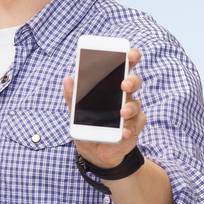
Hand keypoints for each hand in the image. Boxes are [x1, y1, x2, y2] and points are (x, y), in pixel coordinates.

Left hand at [63, 47, 143, 167]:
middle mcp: (124, 96)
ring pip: (136, 104)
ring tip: (122, 113)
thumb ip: (72, 95)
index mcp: (111, 86)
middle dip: (132, 81)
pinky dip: (129, 129)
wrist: (94, 150)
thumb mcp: (75, 110)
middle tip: (124, 84)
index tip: (131, 53)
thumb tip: (68, 78)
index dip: (130, 58)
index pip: (123, 68)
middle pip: (134, 83)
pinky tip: (123, 132)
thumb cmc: (87, 124)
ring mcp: (131, 112)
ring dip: (130, 108)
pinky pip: (135, 126)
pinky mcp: (134, 128)